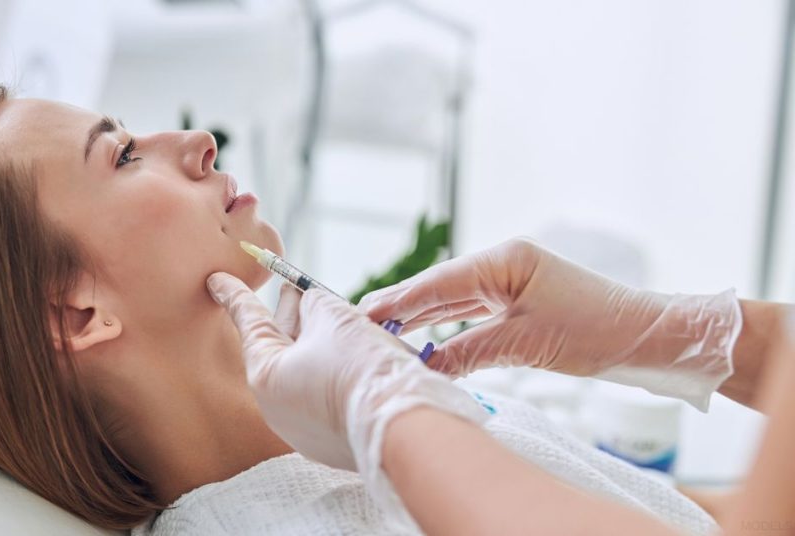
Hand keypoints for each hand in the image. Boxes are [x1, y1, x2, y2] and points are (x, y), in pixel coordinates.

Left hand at [205, 272, 488, 473]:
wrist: (402, 427)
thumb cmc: (361, 367)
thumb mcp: (334, 318)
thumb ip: (314, 304)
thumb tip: (310, 302)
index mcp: (266, 375)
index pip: (248, 322)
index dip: (235, 295)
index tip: (215, 280)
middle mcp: (277, 408)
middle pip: (281, 348)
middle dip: (291, 315)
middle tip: (294, 289)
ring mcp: (304, 431)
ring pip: (307, 373)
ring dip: (319, 343)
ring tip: (331, 316)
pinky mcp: (333, 443)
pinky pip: (327, 398)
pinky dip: (336, 373)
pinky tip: (354, 356)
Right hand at [357, 237, 741, 409]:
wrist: (649, 337)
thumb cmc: (598, 331)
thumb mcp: (526, 344)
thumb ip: (470, 351)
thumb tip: (424, 367)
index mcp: (504, 261)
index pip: (437, 283)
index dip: (397, 302)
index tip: (363, 317)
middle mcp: (503, 266)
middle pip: (439, 288)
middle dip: (399, 307)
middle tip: (357, 324)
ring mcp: (511, 283)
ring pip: (451, 301)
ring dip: (418, 318)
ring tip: (379, 333)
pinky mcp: (519, 303)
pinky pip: (470, 314)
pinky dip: (445, 329)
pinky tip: (422, 341)